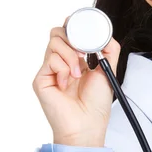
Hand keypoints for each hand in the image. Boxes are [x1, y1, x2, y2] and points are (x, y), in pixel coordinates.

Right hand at [32, 16, 120, 146]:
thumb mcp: (107, 70)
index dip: (75, 26)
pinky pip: (50, 60)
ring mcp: (50, 70)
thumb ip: (109, 49)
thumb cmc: (96, 103)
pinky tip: (68, 83)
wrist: (87, 125)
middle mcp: (61, 62)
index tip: (85, 27)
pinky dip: (64, 68)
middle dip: (73, 36)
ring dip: (71, 55)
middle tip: (84, 52)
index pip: (70, 33)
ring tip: (79, 73)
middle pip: (58, 32)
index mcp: (77, 59)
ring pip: (54, 42)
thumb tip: (106, 33)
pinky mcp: (41, 79)